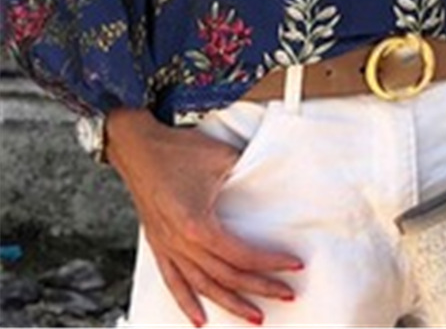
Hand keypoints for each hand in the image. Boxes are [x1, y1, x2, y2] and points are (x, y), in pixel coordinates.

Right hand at [106, 109, 303, 326]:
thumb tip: (271, 176)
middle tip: (286, 295)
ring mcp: (168, 247)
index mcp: (197, 226)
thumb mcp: (220, 157)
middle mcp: (181, 243)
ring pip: (202, 287)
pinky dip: (187, 303)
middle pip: (226, 277)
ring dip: (230, 304)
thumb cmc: (177, 150)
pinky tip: (199, 320)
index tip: (293, 265)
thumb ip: (247, 171)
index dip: (270, 263)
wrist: (138, 147)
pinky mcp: (158, 245)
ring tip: (254, 316)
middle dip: (259, 289)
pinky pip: (173, 282)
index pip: (241, 255)